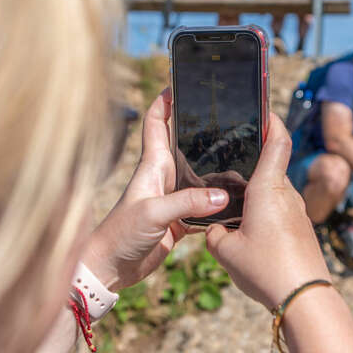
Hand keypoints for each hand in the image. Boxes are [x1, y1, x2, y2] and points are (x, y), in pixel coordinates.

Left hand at [82, 90, 228, 290]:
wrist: (110, 269)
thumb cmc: (120, 235)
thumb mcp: (154, 213)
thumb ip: (188, 202)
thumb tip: (223, 195)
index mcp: (152, 167)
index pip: (157, 124)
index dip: (165, 101)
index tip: (180, 82)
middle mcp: (163, 178)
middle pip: (184, 145)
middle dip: (201, 129)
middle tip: (225, 115)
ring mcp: (172, 199)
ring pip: (199, 174)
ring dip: (216, 166)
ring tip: (241, 154)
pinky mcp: (179, 220)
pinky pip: (205, 205)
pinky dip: (220, 203)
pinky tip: (236, 201)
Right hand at [205, 114, 330, 310]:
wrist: (305, 297)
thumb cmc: (265, 269)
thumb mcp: (224, 251)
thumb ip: (213, 233)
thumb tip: (216, 229)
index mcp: (268, 188)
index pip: (278, 141)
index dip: (272, 120)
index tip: (263, 108)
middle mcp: (287, 194)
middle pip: (272, 167)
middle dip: (253, 162)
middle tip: (230, 161)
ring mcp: (298, 212)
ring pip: (275, 191)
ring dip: (258, 192)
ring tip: (234, 200)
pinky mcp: (302, 229)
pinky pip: (281, 211)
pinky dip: (266, 211)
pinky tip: (251, 228)